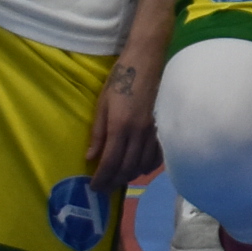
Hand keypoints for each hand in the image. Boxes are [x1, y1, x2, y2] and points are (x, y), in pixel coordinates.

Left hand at [85, 52, 164, 190]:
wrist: (145, 62)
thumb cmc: (119, 80)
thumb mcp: (101, 104)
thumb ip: (98, 132)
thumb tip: (91, 157)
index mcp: (120, 126)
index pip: (110, 162)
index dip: (101, 178)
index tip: (93, 188)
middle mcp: (138, 132)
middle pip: (127, 167)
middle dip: (114, 181)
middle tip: (104, 188)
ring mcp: (152, 131)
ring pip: (143, 164)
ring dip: (130, 176)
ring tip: (119, 179)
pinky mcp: (160, 127)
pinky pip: (157, 154)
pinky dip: (148, 165)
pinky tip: (139, 167)